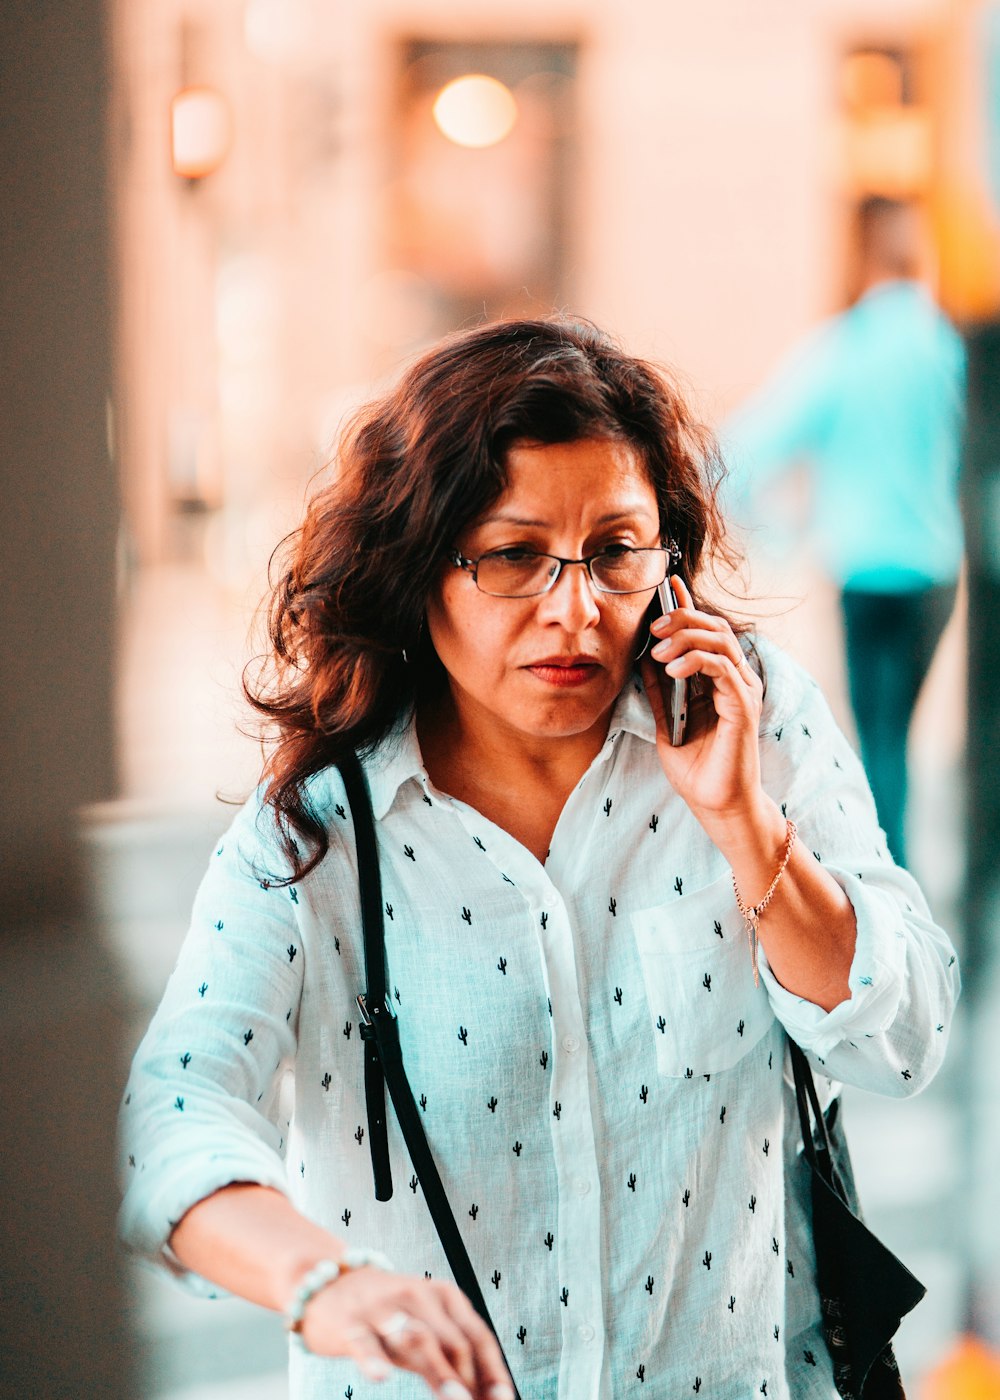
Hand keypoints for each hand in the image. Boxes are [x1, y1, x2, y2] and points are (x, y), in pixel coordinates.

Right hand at [299, 1264, 514, 1399]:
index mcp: (443, 1295)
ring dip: (439, 1370)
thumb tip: (482, 1394)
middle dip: (470, 1378)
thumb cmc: (386, 1313)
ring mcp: (382, 1309)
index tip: (504, 1399)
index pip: (477, 1334)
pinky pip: (364, 1342)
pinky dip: (374, 1359)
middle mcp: (417, 1296)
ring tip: (455, 1397)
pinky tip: (381, 1377)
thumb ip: (450, 1356)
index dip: (493, 1370)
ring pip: (416, 1338)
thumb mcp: (423, 1326)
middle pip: (452, 1340)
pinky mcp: (350, 1323)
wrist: (327, 1281)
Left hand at [640, 576, 764, 825]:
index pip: (706, 632)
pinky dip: (696, 660)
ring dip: (686, 636)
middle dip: (682, 617)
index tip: (667, 584)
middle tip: (653, 624)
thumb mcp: (668, 722)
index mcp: (720, 680)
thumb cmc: (697, 768)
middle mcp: (736, 680)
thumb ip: (660, 690)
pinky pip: (722, 668)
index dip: (687, 606)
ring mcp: (743, 691)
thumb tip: (642, 658)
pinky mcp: (743, 706)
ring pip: (719, 641)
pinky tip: (673, 668)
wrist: (716, 804)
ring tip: (658, 647)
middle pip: (714, 628)